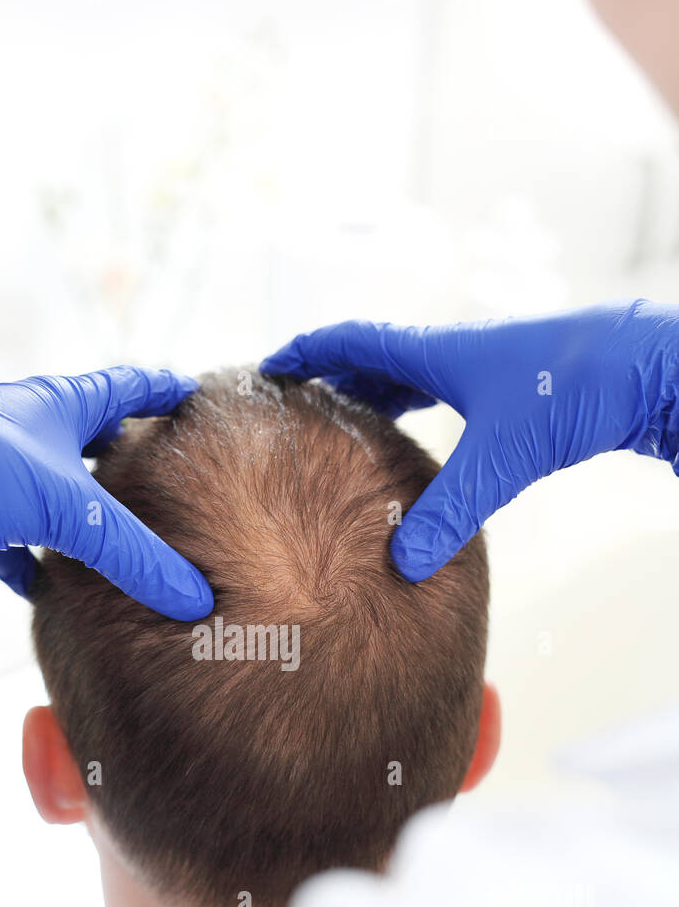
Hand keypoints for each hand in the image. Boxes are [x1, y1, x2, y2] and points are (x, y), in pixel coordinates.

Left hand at [0, 367, 213, 618]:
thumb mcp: (72, 512)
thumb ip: (135, 557)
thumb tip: (193, 598)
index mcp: (59, 405)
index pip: (126, 389)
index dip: (161, 392)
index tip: (190, 391)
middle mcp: (23, 424)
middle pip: (83, 432)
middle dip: (116, 449)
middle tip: (149, 462)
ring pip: (41, 482)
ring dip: (68, 503)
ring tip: (98, 527)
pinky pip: (0, 532)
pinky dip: (21, 556)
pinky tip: (35, 587)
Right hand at [261, 301, 678, 579]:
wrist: (651, 366)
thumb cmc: (578, 386)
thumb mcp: (504, 457)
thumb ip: (450, 511)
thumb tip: (403, 564)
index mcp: (438, 352)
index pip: (350, 343)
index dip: (305, 355)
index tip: (266, 370)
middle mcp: (456, 353)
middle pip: (375, 360)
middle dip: (331, 381)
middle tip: (296, 409)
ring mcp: (487, 370)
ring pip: (412, 379)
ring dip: (374, 399)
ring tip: (344, 432)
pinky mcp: (516, 392)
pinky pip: (447, 398)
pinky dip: (419, 416)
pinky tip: (420, 449)